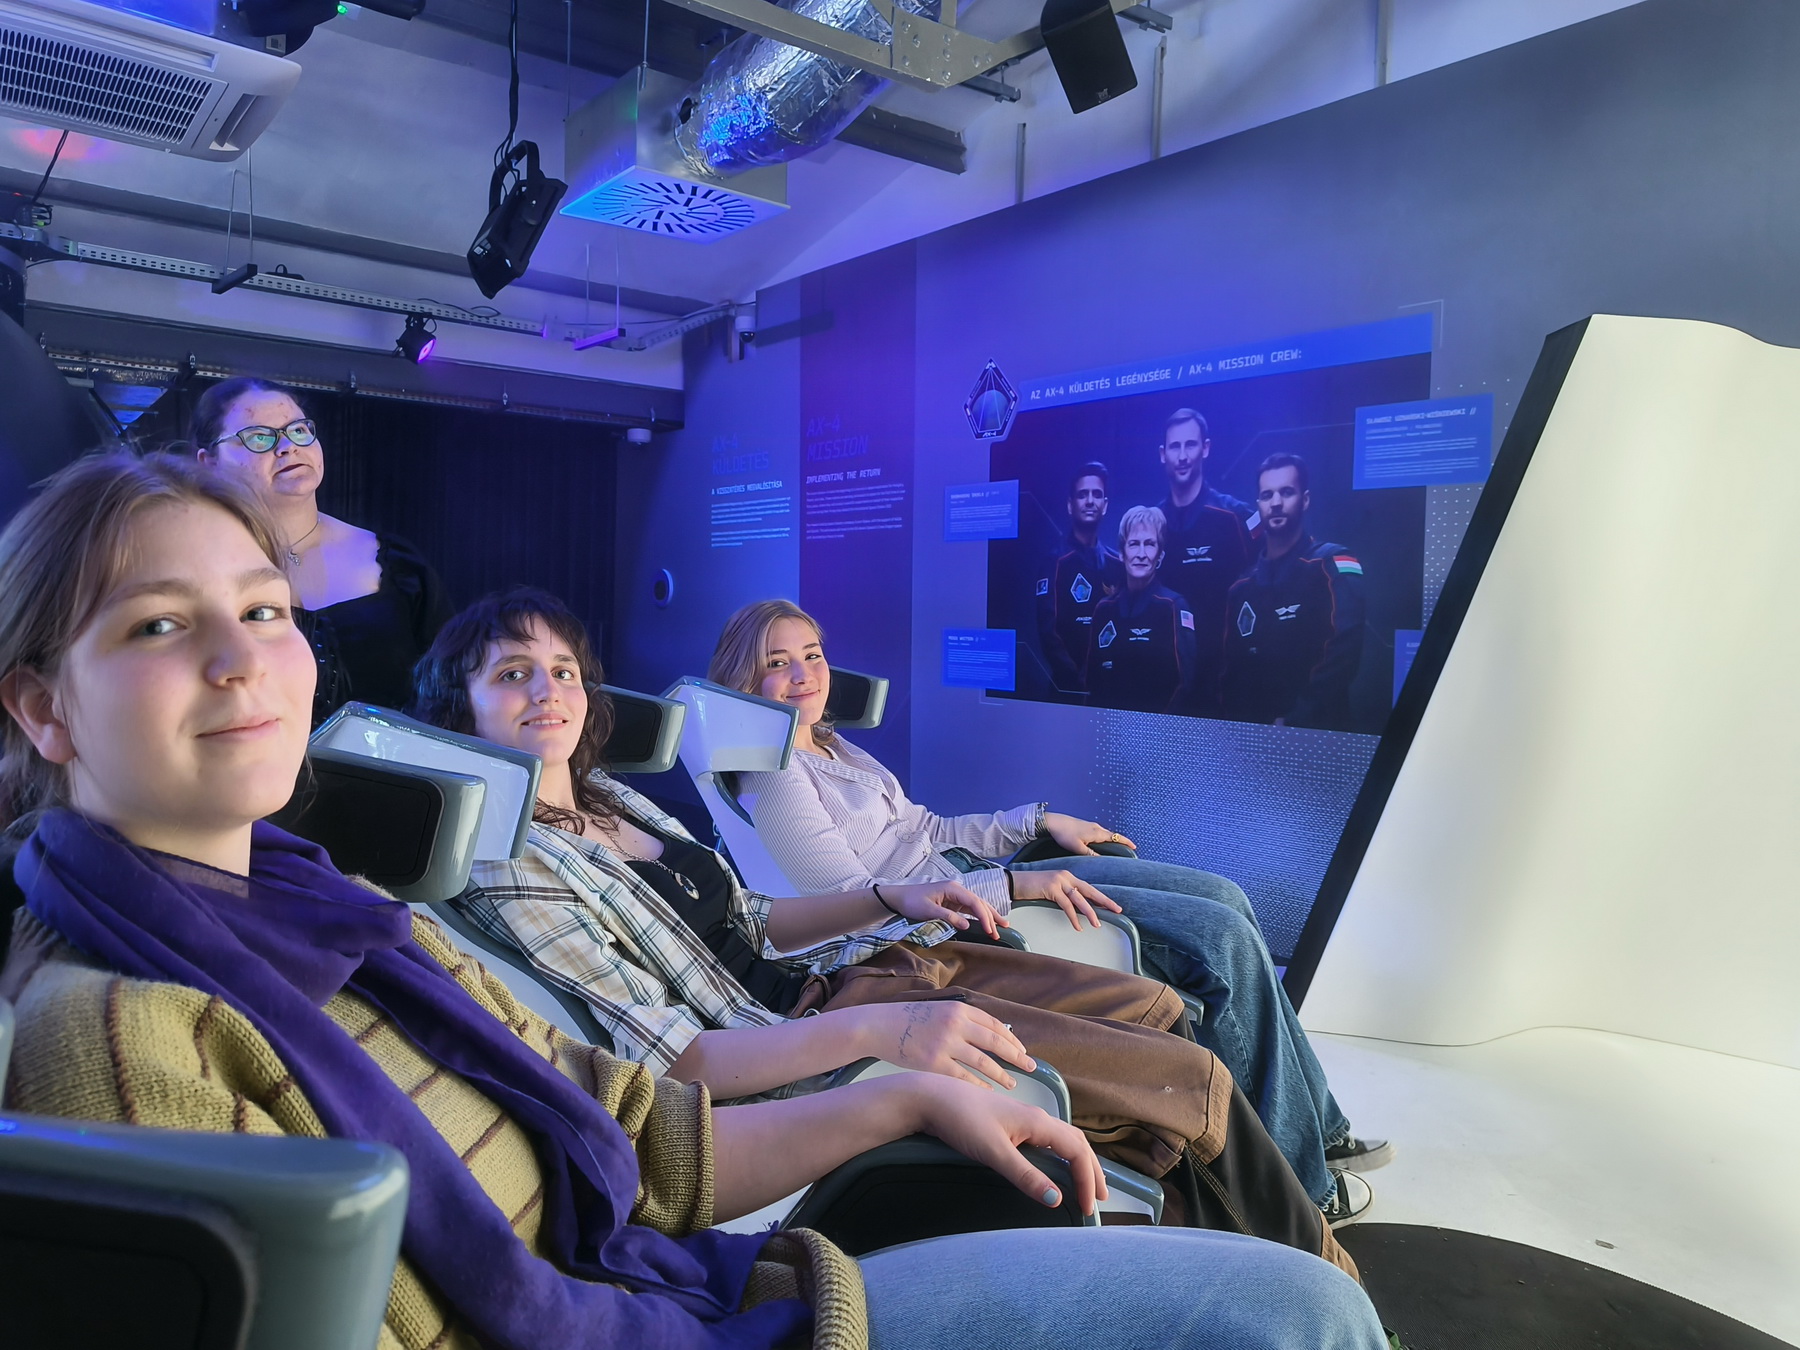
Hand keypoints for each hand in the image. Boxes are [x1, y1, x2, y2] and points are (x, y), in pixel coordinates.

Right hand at [851, 1002, 1035, 1088]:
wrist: (878, 1025)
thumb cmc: (908, 1019)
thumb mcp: (938, 1010)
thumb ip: (962, 1020)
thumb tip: (990, 1033)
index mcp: (959, 1010)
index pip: (995, 1025)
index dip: (1012, 1040)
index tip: (1023, 1051)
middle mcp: (955, 1025)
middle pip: (995, 1043)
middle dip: (1016, 1057)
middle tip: (1031, 1068)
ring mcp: (945, 1045)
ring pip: (983, 1063)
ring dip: (1001, 1075)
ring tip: (1012, 1084)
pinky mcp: (934, 1064)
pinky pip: (964, 1078)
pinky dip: (979, 1086)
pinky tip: (988, 1093)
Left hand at [879, 879, 1004, 938]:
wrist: (898, 897)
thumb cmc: (911, 902)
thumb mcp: (928, 911)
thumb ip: (948, 917)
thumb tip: (967, 926)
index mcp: (953, 888)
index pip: (974, 902)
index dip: (984, 917)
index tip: (990, 930)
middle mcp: (957, 890)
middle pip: (979, 902)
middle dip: (991, 917)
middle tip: (1001, 931)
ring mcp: (955, 895)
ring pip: (976, 905)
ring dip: (988, 916)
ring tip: (1002, 926)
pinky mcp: (952, 902)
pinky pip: (969, 909)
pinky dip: (979, 916)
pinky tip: (986, 922)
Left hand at [904, 1075, 1107, 1214]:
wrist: (931, 1098)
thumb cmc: (962, 1121)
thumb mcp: (994, 1153)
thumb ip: (1026, 1176)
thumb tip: (1057, 1199)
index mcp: (1038, 1122)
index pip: (1076, 1151)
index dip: (1087, 1180)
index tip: (1088, 1208)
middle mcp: (1036, 1118)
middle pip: (1076, 1142)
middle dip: (1092, 1170)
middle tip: (1101, 1198)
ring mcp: (1024, 1119)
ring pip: (1063, 1139)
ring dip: (1079, 1161)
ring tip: (1087, 1183)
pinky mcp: (1010, 1123)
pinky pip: (1048, 1139)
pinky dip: (1061, 1155)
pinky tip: (1055, 1165)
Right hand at [1007, 867, 1122, 930]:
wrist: (1014, 882)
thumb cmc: (1032, 888)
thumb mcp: (1052, 890)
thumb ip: (1064, 896)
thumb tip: (1077, 909)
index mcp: (1068, 877)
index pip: (1089, 888)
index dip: (1102, 898)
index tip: (1114, 906)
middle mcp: (1066, 877)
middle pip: (1090, 891)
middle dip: (1104, 901)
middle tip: (1117, 910)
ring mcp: (1059, 881)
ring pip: (1079, 899)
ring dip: (1090, 912)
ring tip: (1097, 924)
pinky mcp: (1051, 888)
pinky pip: (1066, 905)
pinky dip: (1073, 917)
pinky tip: (1078, 926)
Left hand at [1043, 812, 1136, 855]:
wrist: (1054, 822)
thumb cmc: (1065, 834)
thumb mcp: (1078, 848)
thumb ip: (1091, 854)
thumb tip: (1102, 860)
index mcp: (1097, 832)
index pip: (1116, 837)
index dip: (1126, 842)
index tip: (1134, 847)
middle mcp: (1096, 827)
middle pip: (1112, 835)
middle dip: (1120, 841)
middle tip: (1127, 849)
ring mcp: (1091, 825)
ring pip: (1105, 833)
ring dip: (1112, 839)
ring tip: (1115, 848)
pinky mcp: (1085, 825)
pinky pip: (1098, 832)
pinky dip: (1104, 837)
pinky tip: (1099, 843)